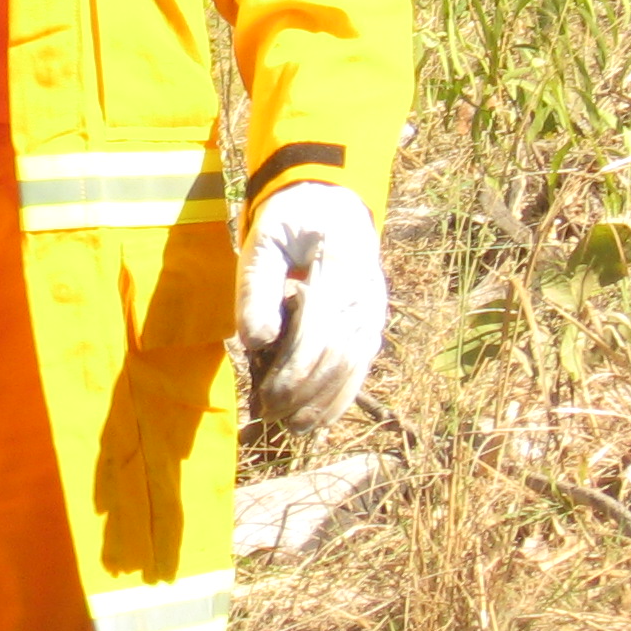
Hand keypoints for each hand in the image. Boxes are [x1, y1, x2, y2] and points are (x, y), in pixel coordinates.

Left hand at [237, 182, 385, 431]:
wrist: (329, 203)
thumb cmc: (289, 222)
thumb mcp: (264, 243)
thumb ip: (258, 289)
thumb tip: (256, 343)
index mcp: (341, 272)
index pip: (321, 334)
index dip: (294, 372)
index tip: (266, 396)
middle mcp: (366, 298)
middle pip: (339, 358)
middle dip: (305, 393)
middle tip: (269, 416)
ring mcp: (373, 313)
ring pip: (355, 369)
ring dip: (323, 403)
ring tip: (290, 427)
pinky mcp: (370, 324)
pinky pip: (361, 367)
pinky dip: (341, 397)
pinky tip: (318, 421)